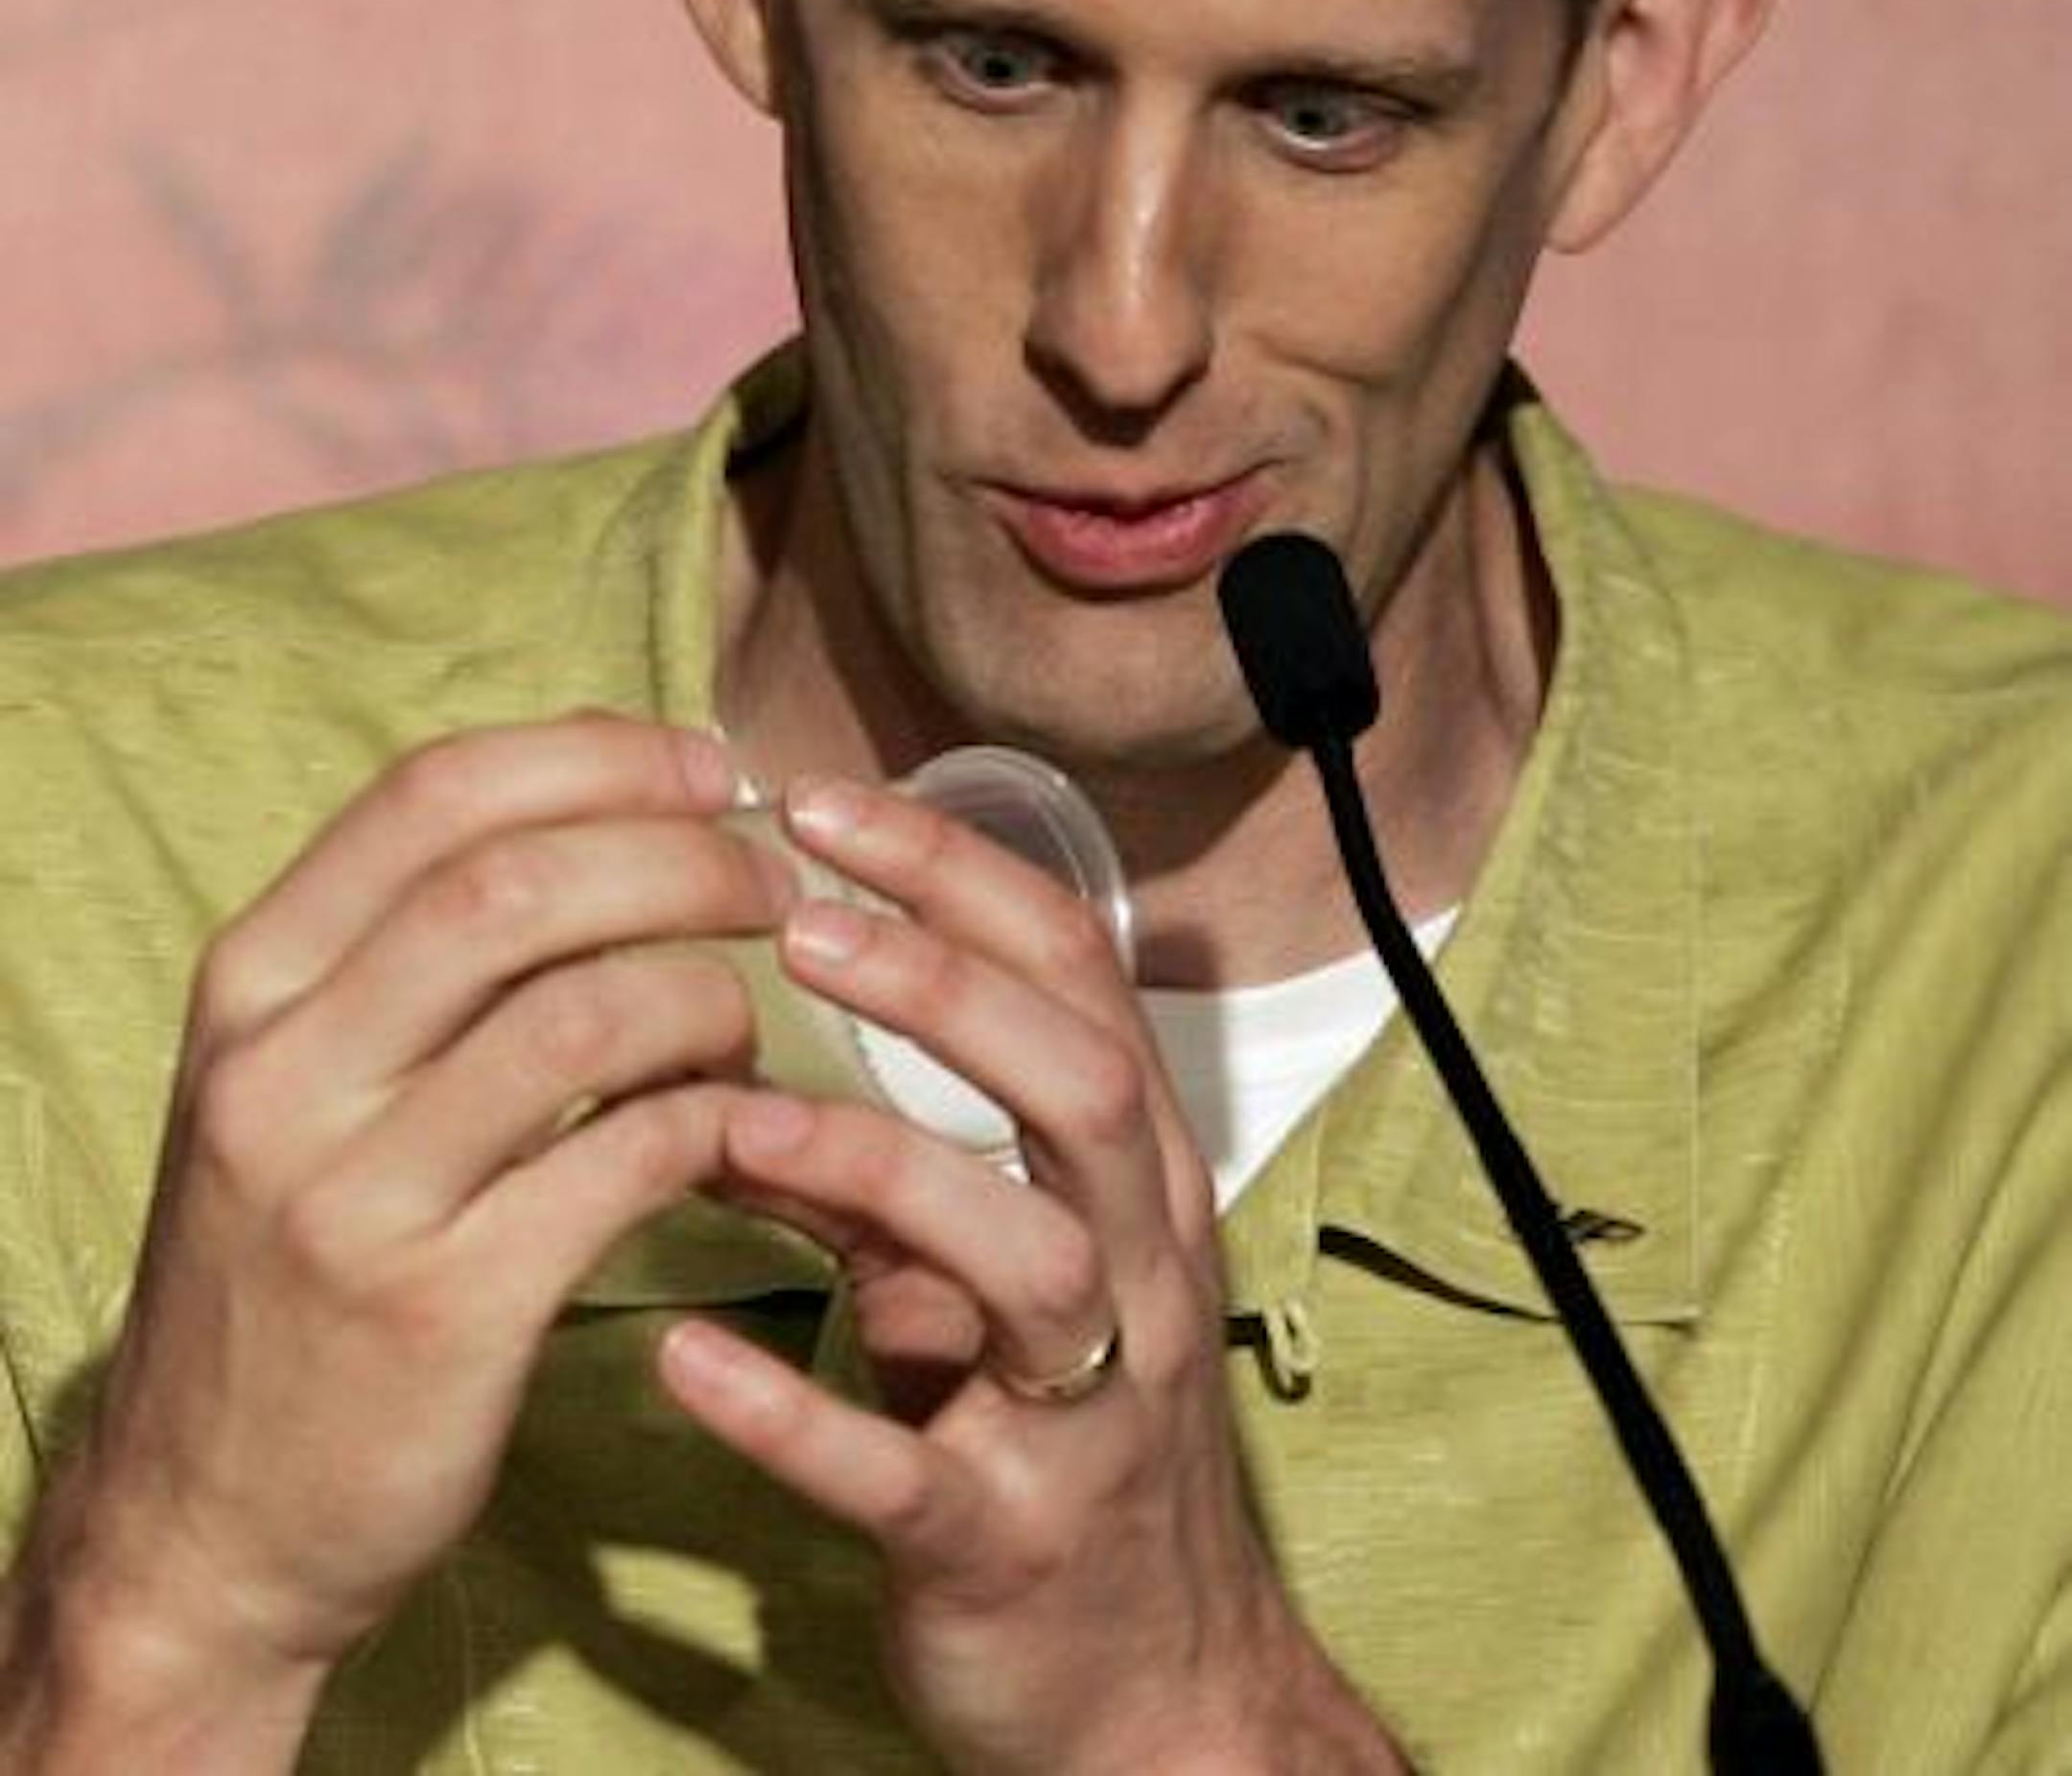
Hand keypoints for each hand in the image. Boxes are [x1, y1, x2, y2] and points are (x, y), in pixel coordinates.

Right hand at [26, 714, 784, 1731]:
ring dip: (711, 991)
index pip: (435, 792)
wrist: (203, 1530)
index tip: (706, 766)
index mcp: (252, 982)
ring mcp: (355, 1194)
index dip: (597, 754)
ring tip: (752, 1016)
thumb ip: (411, 952)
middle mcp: (285, 1070)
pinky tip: (742, 1127)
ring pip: (586, 1013)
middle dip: (679, 856)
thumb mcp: (298, 1084)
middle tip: (773, 879)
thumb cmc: (290, 1270)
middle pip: (519, 884)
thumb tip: (612, 806)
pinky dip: (715, 1121)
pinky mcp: (445, 1311)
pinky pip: (627, 1161)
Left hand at [659, 776, 1403, 1775]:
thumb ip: (894, 1160)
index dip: (959, 877)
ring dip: (882, 1172)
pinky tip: (684, 1353)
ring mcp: (1086, 1407)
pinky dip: (792, 1411)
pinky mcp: (1012, 1542)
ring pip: (1025, 1260)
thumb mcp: (993, 1269)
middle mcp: (1137, 1267)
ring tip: (739, 1119)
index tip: (823, 801)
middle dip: (944, 985)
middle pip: (1082, 1083)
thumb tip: (730, 1054)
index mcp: (1133, 1175)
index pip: (1073, 975)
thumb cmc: (1053, 1423)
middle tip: (795, 909)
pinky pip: (904, 1469)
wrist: (1147, 1682)